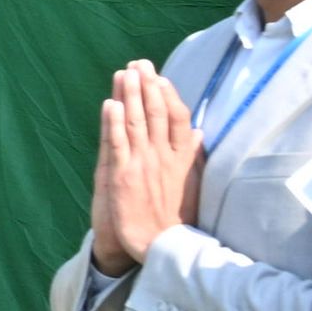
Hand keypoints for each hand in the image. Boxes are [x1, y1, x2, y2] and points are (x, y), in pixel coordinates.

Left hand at [89, 64, 199, 275]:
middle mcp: (164, 157)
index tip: (161, 77)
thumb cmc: (177, 217)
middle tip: (140, 63)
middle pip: (157, 113)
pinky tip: (111, 104)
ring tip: (125, 72)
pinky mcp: (123, 177)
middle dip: (148, 86)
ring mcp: (143, 165)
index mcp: (183, 158)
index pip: (179, 118)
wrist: (162, 247)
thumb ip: (192, 155)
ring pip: (137, 123)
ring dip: (131, 95)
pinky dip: (114, 123)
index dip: (169, 96)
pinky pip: (118, 144)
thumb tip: (199, 132)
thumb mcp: (192, 183)